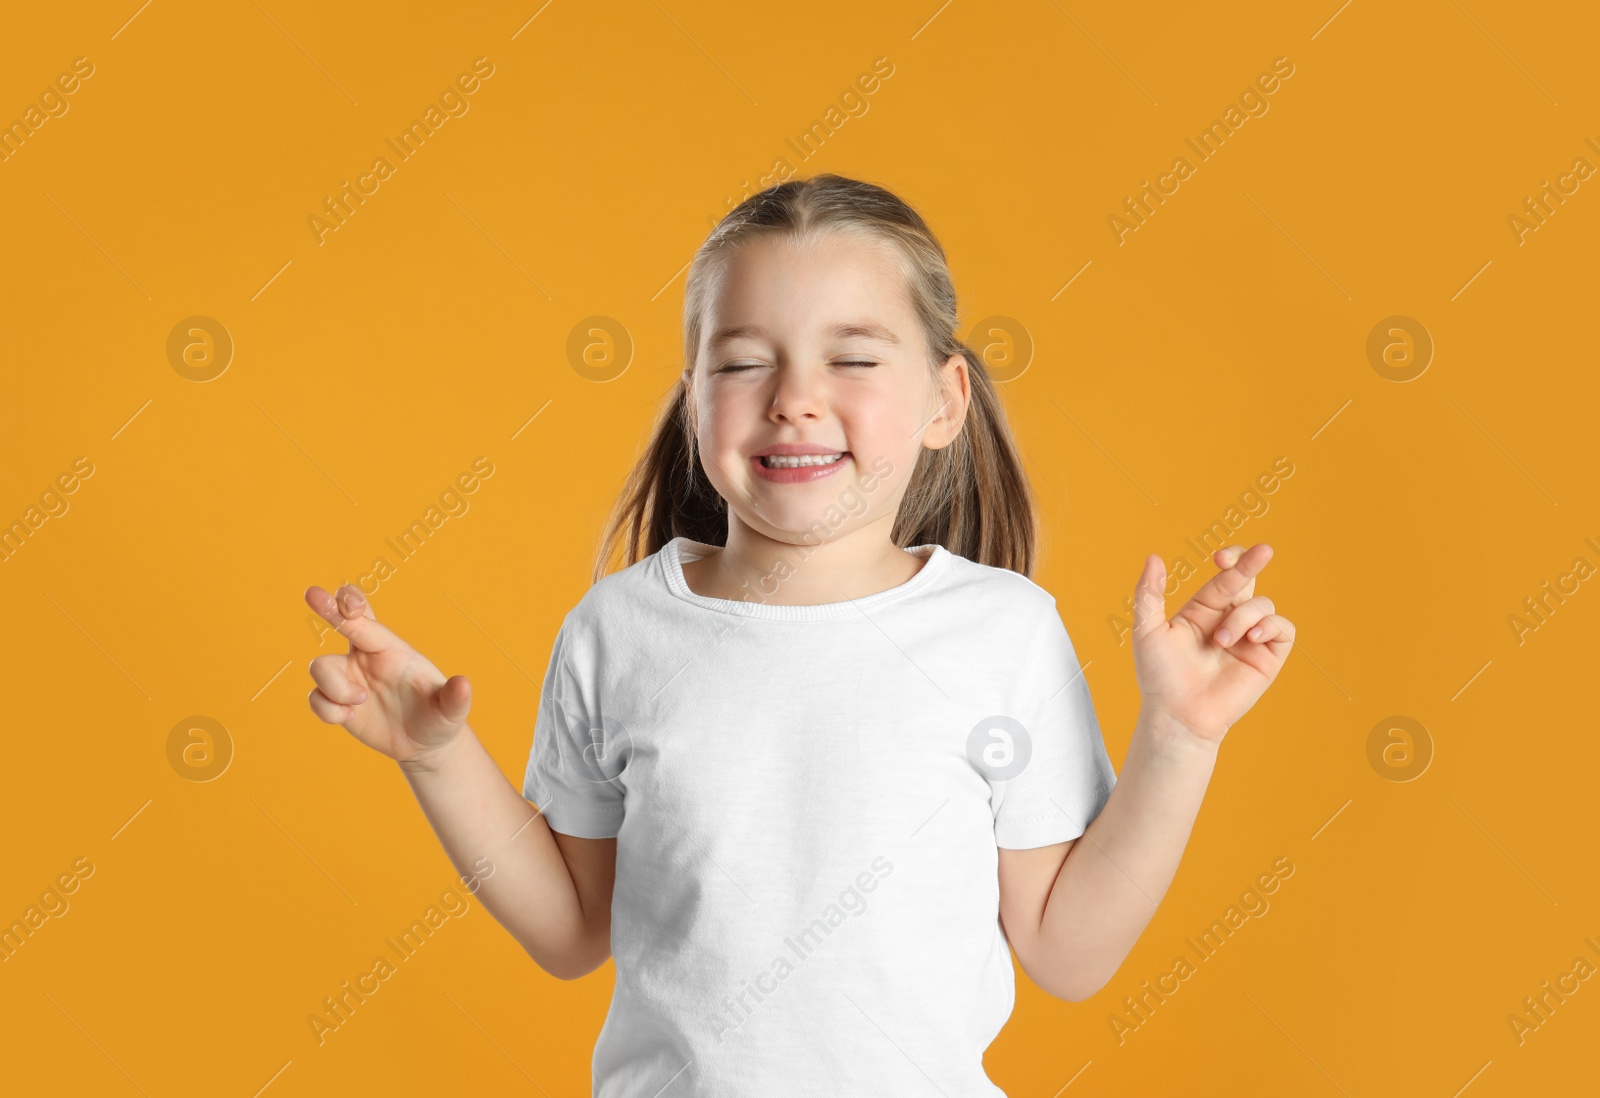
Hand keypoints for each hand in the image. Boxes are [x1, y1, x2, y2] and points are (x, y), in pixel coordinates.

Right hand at [303, 584, 472, 766]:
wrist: (425, 744)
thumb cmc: (440, 718)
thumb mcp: (451, 712)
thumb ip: (454, 698)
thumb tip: (464, 685)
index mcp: (392, 650)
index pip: (368, 622)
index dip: (353, 607)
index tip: (346, 604)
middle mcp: (367, 658)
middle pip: (339, 624)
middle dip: (326, 606)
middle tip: (312, 593)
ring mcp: (349, 678)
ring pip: (320, 667)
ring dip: (334, 687)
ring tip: (360, 703)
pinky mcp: (336, 702)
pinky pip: (316, 699)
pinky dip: (328, 711)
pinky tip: (349, 718)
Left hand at [1130, 544, 1294, 747]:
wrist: (1178, 715)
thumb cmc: (1159, 676)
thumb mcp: (1147, 630)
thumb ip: (1149, 593)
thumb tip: (1154, 556)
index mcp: (1204, 609)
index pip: (1224, 575)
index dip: (1230, 560)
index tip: (1221, 557)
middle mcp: (1229, 619)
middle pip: (1249, 580)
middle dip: (1253, 563)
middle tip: (1263, 550)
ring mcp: (1250, 637)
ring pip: (1262, 605)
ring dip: (1243, 616)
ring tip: (1222, 640)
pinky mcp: (1268, 657)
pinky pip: (1283, 629)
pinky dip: (1270, 626)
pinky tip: (1251, 637)